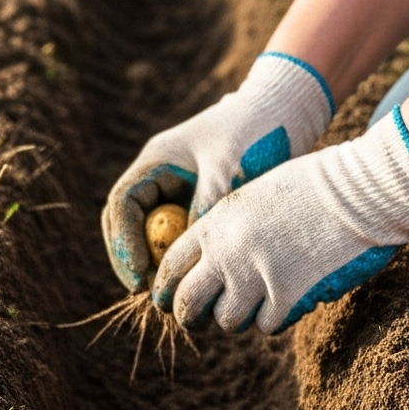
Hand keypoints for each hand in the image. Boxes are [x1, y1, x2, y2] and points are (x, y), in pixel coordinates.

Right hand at [100, 53, 332, 289]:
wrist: (285, 114)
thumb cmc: (256, 134)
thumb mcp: (228, 173)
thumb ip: (204, 211)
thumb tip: (185, 260)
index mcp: (156, 161)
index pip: (122, 207)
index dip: (124, 245)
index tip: (140, 278)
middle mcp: (159, 176)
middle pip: (128, 225)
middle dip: (134, 260)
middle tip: (150, 295)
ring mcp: (177, 190)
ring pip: (152, 233)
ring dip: (158, 262)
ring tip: (173, 294)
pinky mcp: (198, 202)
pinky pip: (180, 236)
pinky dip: (184, 257)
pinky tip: (198, 279)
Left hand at [152, 110, 408, 332]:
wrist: (360, 189)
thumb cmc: (314, 185)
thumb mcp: (257, 195)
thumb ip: (230, 228)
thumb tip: (212, 265)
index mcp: (216, 222)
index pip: (171, 265)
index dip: (166, 287)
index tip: (167, 299)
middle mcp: (228, 252)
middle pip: (188, 303)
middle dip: (190, 315)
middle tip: (198, 320)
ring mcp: (257, 277)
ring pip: (228, 320)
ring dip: (239, 316)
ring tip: (256, 300)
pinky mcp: (287, 297)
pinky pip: (266, 325)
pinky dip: (275, 317)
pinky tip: (289, 298)